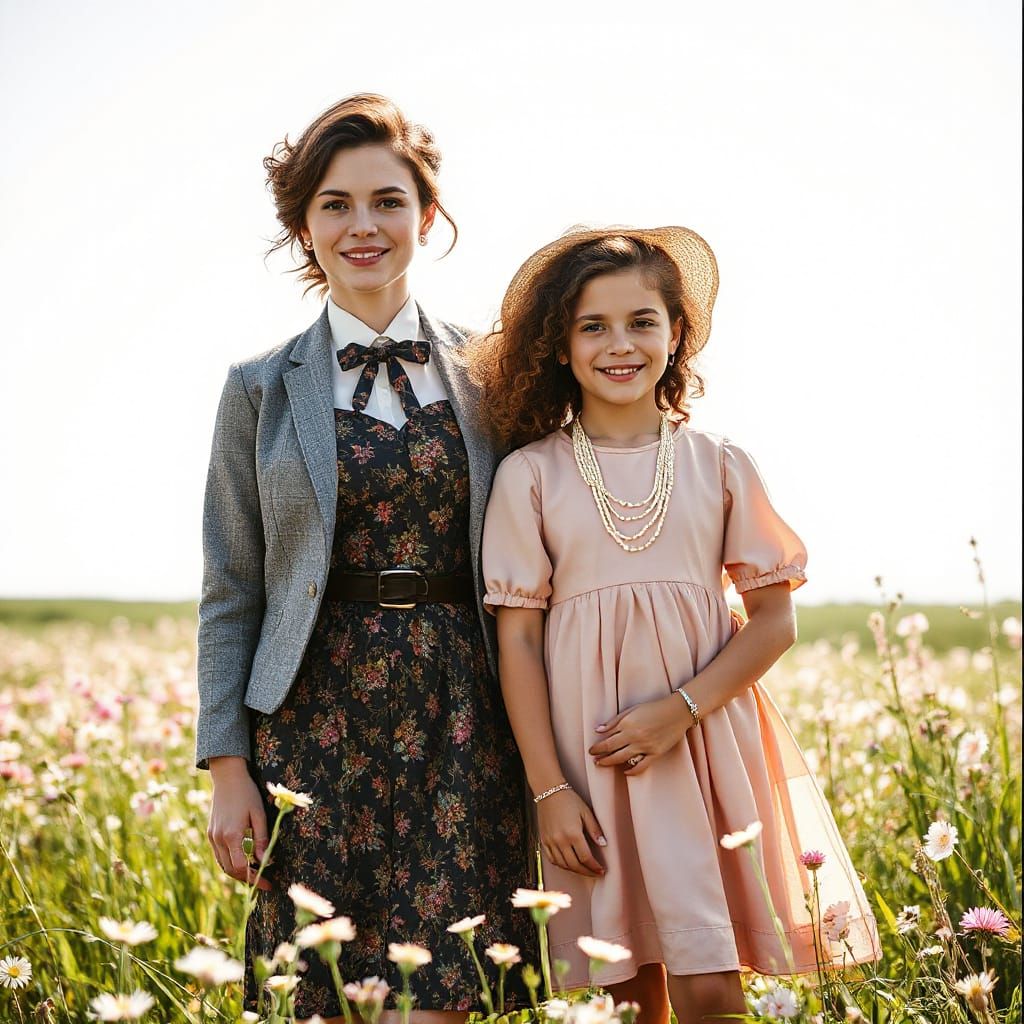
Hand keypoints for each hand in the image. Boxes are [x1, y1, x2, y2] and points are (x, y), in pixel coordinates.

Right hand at [207, 757, 271, 890]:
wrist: (227, 777)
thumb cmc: (247, 793)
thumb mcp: (259, 814)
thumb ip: (262, 838)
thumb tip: (265, 860)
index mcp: (231, 835)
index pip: (240, 867)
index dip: (255, 878)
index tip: (268, 883)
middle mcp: (218, 839)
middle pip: (231, 870)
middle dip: (247, 878)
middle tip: (263, 881)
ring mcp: (212, 837)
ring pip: (223, 865)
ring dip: (237, 873)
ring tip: (255, 874)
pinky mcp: (210, 833)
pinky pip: (219, 856)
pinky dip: (229, 863)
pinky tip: (242, 862)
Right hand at [537, 788, 606, 877]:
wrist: (548, 791)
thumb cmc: (569, 800)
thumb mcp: (586, 812)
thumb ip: (595, 829)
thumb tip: (603, 844)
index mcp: (573, 834)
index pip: (586, 858)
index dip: (594, 867)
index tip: (601, 871)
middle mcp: (560, 841)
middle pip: (574, 865)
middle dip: (586, 872)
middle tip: (595, 873)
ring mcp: (550, 842)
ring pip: (563, 864)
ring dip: (575, 870)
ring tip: (584, 870)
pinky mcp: (544, 841)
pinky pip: (552, 859)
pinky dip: (561, 865)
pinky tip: (569, 864)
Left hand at [589, 695, 688, 775]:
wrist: (677, 712)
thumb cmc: (654, 708)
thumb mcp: (632, 710)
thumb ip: (614, 721)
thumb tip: (598, 730)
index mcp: (628, 725)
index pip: (607, 740)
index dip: (597, 747)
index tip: (590, 750)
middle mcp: (635, 737)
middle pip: (612, 751)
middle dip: (601, 757)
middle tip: (594, 760)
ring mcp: (645, 746)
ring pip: (623, 759)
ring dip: (610, 763)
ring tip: (602, 764)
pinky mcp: (656, 753)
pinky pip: (641, 766)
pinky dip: (632, 771)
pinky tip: (626, 771)